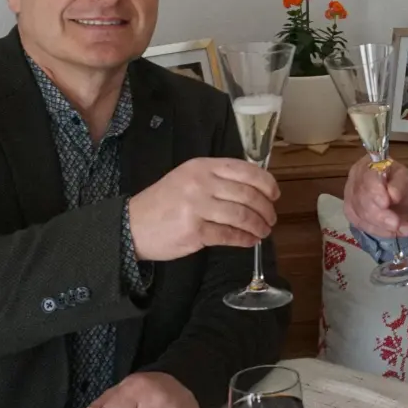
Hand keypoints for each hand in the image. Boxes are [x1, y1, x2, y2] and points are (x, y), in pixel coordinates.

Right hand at [129, 157, 279, 261]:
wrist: (132, 225)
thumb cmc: (164, 203)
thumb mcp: (188, 178)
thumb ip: (217, 179)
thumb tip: (254, 189)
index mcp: (202, 166)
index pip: (245, 170)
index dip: (266, 183)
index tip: (275, 194)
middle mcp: (201, 183)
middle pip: (248, 195)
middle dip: (266, 209)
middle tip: (271, 219)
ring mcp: (197, 207)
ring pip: (242, 216)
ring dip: (258, 226)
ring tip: (263, 231)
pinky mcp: (195, 231)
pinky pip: (229, 235)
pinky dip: (245, 239)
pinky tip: (250, 241)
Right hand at [343, 157, 407, 238]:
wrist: (401, 199)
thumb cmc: (403, 185)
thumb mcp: (407, 181)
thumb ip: (400, 185)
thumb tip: (393, 195)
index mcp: (368, 164)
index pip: (367, 177)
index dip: (375, 191)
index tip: (386, 203)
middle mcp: (354, 179)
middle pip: (361, 198)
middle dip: (380, 215)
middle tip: (397, 224)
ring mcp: (350, 196)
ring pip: (361, 214)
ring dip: (383, 225)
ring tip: (403, 229)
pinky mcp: (351, 213)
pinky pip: (361, 224)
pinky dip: (378, 231)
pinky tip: (393, 232)